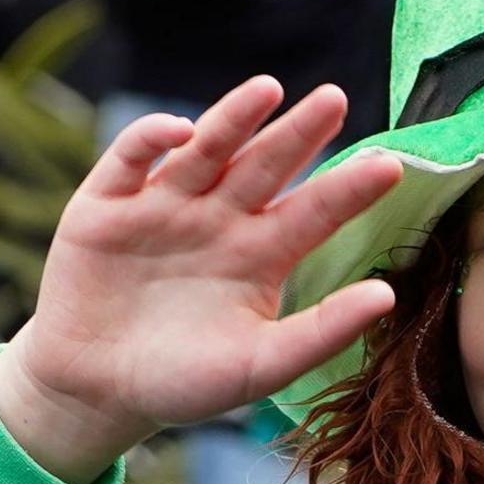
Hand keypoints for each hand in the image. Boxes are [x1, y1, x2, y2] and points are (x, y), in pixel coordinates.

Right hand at [0, 78, 402, 483]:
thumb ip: (320, 332)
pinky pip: (133, 157)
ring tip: (268, 91)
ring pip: (206, 149)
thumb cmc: (181, 383)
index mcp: (259, 254)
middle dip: (298, 133)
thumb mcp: (259, 366)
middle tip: (334, 100)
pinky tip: (182, 131)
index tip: (391, 167)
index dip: (348, 188)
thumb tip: (387, 296)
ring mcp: (164, 206)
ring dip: (234, 118)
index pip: (313, 211)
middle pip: (266, 165)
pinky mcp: (108, 203)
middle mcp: (218, 219)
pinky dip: (153, 138)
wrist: (93, 393)